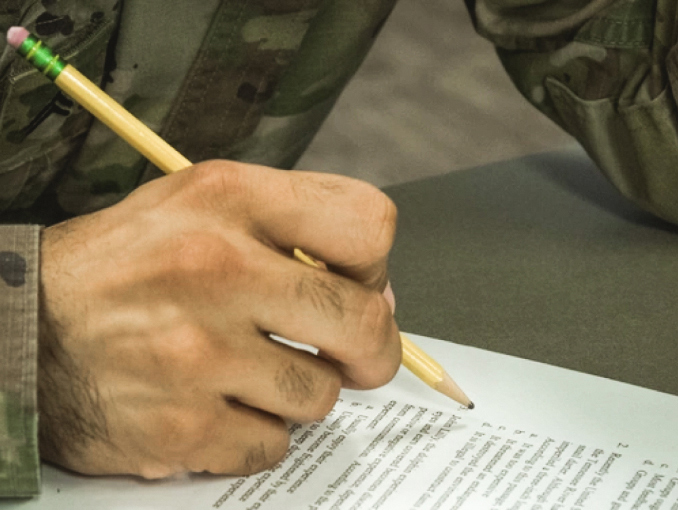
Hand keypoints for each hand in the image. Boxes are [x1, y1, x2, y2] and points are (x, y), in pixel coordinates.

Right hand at [38, 160, 399, 478]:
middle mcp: (214, 270)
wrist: (28, 329)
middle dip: (373, 349)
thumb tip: (377, 295)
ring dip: (300, 390)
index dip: (375, 266)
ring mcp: (196, 355)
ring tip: (253, 372)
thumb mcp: (203, 207)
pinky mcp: (180, 428)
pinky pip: (273, 444)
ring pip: (319, 395)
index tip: (358, 287)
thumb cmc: (129, 265)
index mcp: (229, 200)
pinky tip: (221, 404)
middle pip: (362, 323)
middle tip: (353, 354)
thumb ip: (295, 232)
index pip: (367, 226)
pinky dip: (258, 431)